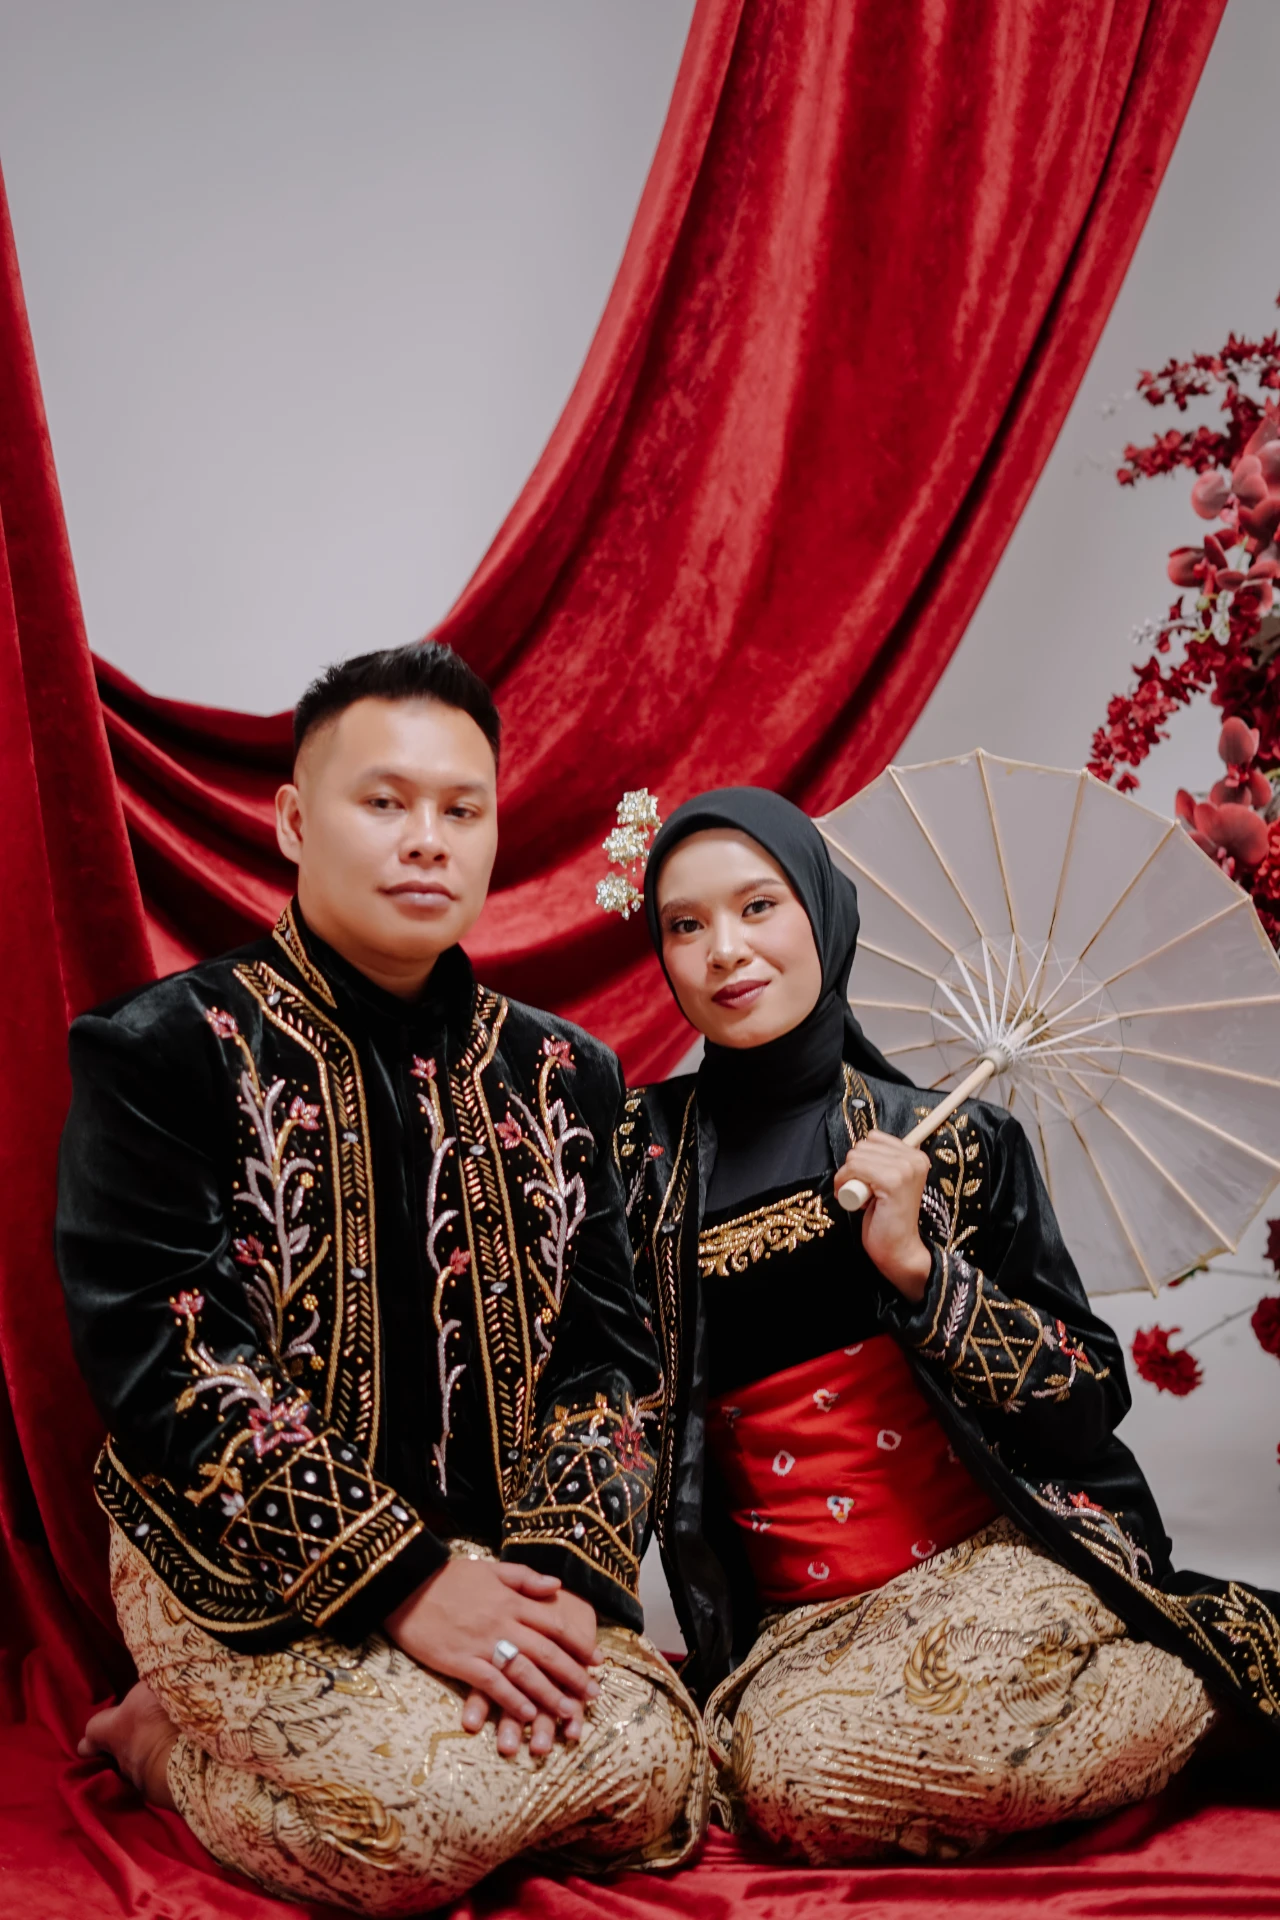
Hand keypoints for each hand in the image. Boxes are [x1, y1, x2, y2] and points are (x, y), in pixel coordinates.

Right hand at [460, 1585, 599, 1758]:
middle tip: (593, 1694)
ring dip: (549, 1694)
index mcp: (511, 1600)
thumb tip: (556, 1586)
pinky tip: (528, 1715)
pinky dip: (512, 1700)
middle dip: (573, 1674)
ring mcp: (482, 1644)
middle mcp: (502, 1623)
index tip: (596, 1660)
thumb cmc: (448, 1578)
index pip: (554, 1624)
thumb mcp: (490, 1569)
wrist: (406, 1585)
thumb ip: (524, 1578)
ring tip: (568, 1712)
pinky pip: (492, 1685)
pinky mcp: (461, 1663)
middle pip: (546, 1652)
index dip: (578, 1643)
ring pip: (524, 1672)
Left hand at [836, 1131, 932, 1300]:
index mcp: (916, 1156)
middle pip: (863, 1145)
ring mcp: (905, 1169)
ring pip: (855, 1156)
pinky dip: (844, 1183)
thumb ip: (882, 1161)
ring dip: (848, 1177)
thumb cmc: (889, 1218)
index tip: (866, 1180)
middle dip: (854, 1168)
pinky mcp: (892, 1181)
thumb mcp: (888, 1181)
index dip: (863, 1159)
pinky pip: (854, 1169)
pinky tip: (856, 1201)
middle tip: (863, 1192)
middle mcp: (914, 1159)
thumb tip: (862, 1144)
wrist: (899, 1249)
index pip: (874, 1137)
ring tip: (862, 1197)